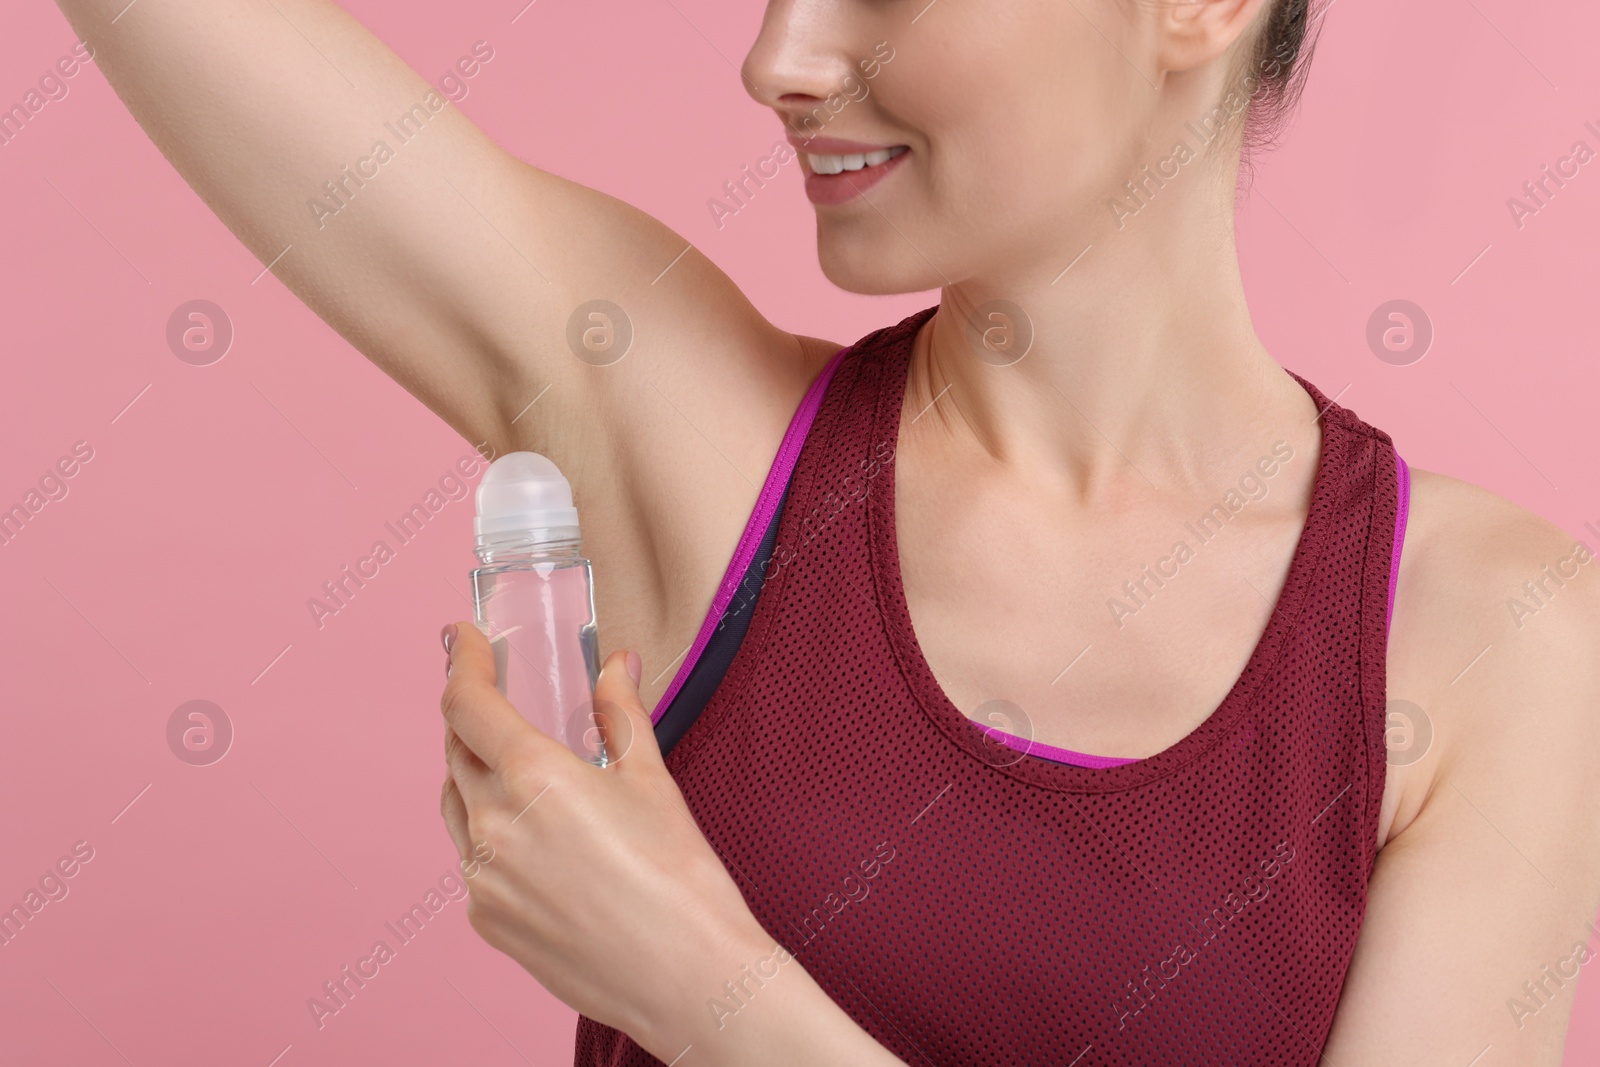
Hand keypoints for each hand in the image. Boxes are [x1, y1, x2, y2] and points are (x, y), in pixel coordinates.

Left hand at [436, 620, 770, 1057]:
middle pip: (455, 751)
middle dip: (470, 718)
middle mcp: (492, 825)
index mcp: (531, 777)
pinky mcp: (487, 921)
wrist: (686, 976)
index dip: (460, 662)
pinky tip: (534, 838)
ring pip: (456, 807)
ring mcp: (482, 878)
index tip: (460, 639)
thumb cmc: (678, 878)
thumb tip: (615, 666)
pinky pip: (472, 861)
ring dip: (474, 775)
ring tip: (515, 766)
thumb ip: (621, 714)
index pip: (466, 703)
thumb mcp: (650, 780)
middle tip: (494, 697)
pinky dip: (490, 835)